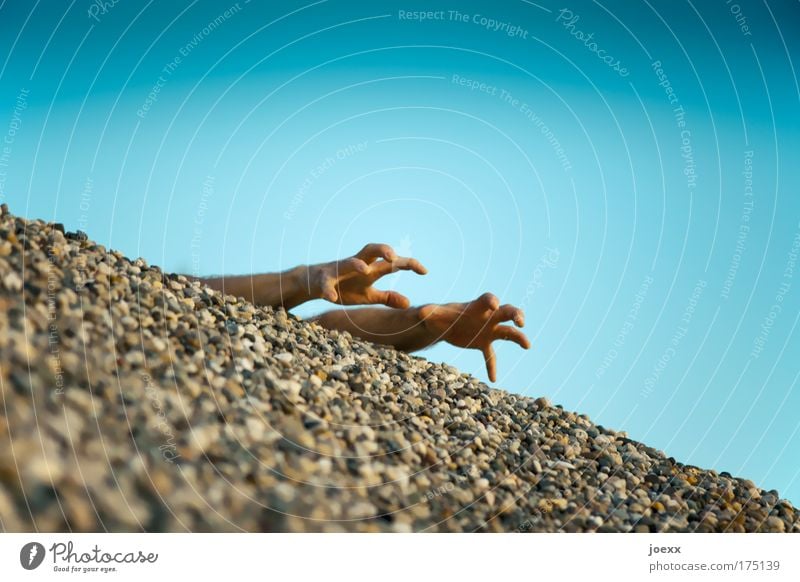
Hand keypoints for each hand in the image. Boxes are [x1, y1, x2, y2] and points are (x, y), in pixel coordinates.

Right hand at [309, 243, 427, 307]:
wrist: (315, 283)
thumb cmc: (346, 287)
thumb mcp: (368, 294)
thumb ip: (387, 297)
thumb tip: (409, 303)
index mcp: (370, 269)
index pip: (392, 263)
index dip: (408, 264)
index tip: (425, 271)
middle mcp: (357, 265)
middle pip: (371, 250)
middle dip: (383, 250)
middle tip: (394, 257)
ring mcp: (339, 270)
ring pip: (348, 261)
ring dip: (357, 264)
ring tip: (365, 270)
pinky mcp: (323, 279)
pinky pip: (326, 283)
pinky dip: (329, 289)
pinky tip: (333, 297)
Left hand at [418, 293, 529, 381]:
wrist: (442, 325)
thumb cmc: (441, 314)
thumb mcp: (434, 313)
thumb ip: (429, 312)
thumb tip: (419, 313)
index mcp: (476, 306)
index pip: (488, 299)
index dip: (491, 301)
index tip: (494, 304)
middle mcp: (487, 317)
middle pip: (507, 312)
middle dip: (516, 314)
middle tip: (521, 321)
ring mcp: (488, 331)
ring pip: (508, 333)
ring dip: (519, 338)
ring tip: (527, 345)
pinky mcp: (483, 344)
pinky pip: (491, 356)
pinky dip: (492, 366)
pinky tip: (492, 378)